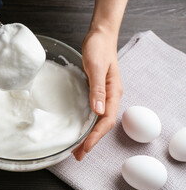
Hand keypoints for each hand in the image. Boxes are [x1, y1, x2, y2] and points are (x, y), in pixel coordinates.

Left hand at [72, 29, 122, 160]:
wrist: (100, 35)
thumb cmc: (99, 48)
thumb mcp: (96, 67)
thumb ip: (98, 88)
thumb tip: (98, 111)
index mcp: (113, 93)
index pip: (106, 120)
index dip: (95, 136)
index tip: (84, 148)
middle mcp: (110, 96)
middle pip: (102, 124)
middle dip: (91, 140)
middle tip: (78, 154)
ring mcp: (104, 94)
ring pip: (97, 119)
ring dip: (88, 133)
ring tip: (77, 145)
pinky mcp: (96, 90)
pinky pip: (92, 111)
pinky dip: (86, 121)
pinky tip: (78, 125)